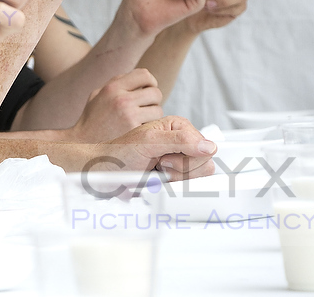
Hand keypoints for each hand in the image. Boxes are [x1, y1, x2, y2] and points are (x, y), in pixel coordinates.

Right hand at [68, 69, 163, 142]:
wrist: (83, 145)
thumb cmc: (91, 119)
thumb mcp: (98, 95)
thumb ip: (117, 84)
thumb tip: (139, 78)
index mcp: (112, 87)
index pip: (144, 74)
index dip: (150, 81)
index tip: (148, 89)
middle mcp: (121, 99)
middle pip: (155, 92)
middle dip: (154, 100)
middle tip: (146, 108)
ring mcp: (128, 115)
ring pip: (158, 110)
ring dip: (153, 116)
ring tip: (141, 121)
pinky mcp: (135, 131)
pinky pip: (153, 125)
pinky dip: (149, 128)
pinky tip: (138, 131)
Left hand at [91, 116, 216, 180]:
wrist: (104, 172)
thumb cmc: (119, 153)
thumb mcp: (148, 141)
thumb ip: (180, 141)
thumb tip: (209, 146)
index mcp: (178, 127)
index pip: (205, 146)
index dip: (186, 155)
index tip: (164, 155)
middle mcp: (181, 142)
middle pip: (204, 163)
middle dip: (180, 168)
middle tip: (158, 162)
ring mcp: (178, 160)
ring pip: (197, 177)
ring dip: (175, 177)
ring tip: (156, 169)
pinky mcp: (173, 176)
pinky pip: (188, 187)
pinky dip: (172, 186)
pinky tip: (157, 179)